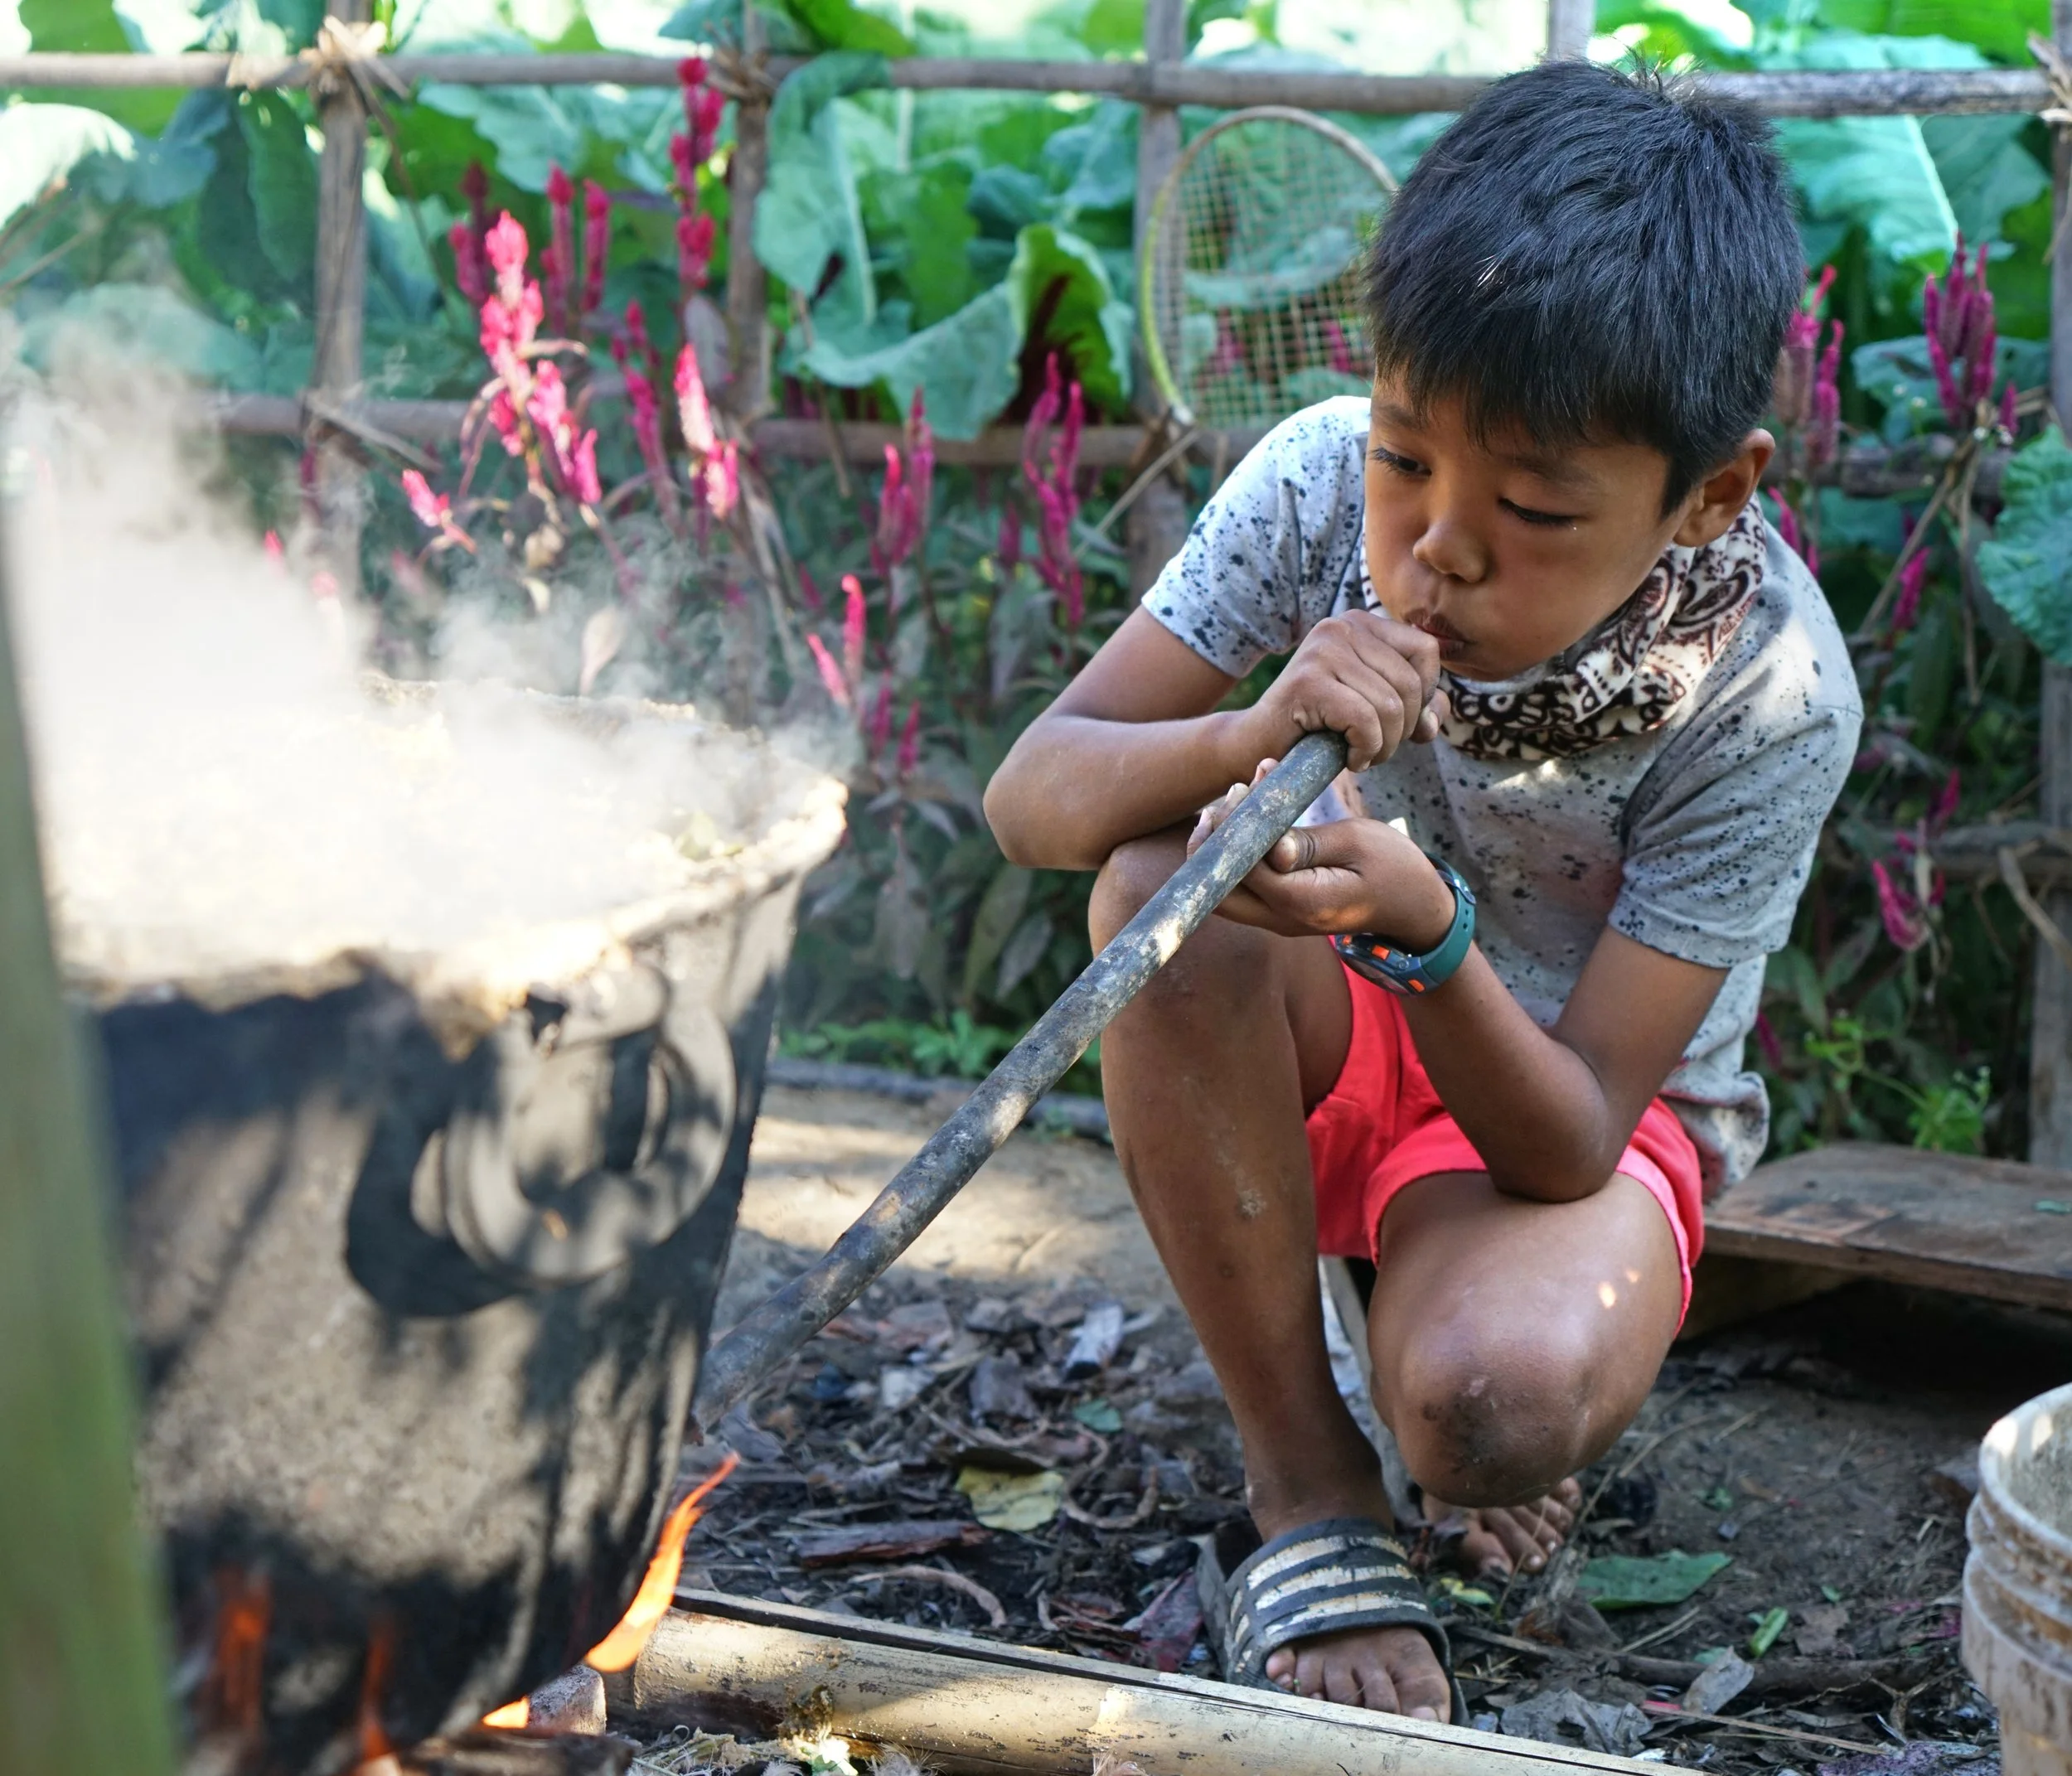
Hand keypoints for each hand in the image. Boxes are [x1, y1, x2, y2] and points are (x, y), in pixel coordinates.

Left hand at [1188, 762, 1456, 942]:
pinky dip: (1240, 858)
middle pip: (1219, 893)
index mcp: (1303, 903)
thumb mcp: (1357, 842)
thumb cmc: (1394, 867)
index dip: (1232, 830)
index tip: (1241, 791)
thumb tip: (1268, 844)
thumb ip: (1308, 843)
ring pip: (1227, 894)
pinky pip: (1246, 890)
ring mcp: (1279, 920)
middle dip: (1211, 847)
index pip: (1245, 868)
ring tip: (1236, 806)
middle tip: (1224, 804)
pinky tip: (1251, 822)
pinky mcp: (1281, 911)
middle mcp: (1283, 919)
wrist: (1415, 907)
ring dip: (1222, 852)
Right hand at [1233, 611, 1447, 774]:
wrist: (1258, 745)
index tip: (1397, 721)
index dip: (1424, 695)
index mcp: (1361, 623)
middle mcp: (1341, 626)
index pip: (1425, 652)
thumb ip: (1416, 707)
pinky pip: (1365, 721)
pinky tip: (1351, 760)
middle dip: (1403, 730)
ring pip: (1390, 706)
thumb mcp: (1375, 710)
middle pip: (1410, 684)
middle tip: (1377, 749)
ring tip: (1363, 756)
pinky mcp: (1308, 682)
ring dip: (1385, 746)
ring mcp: (1322, 651)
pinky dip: (1366, 751)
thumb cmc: (1320, 728)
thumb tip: (1435, 717)